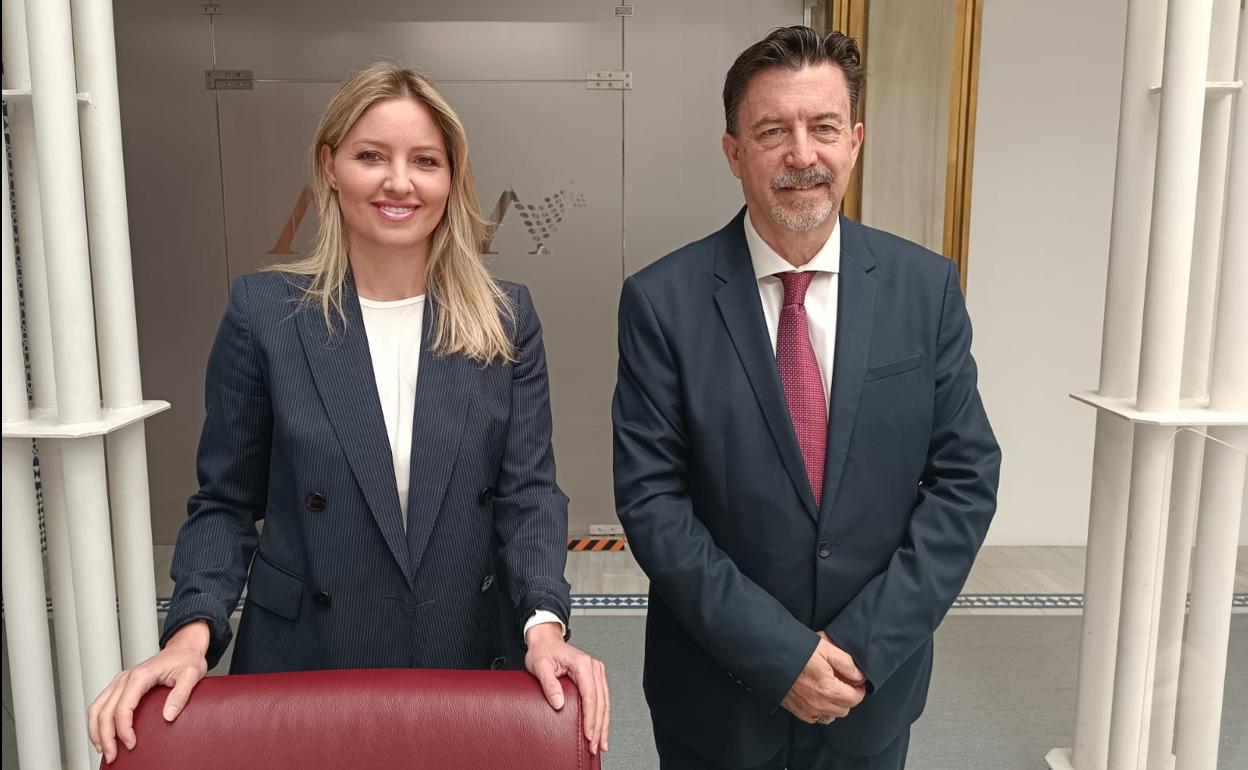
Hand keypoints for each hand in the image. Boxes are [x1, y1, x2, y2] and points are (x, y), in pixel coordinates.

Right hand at [87, 621, 209, 763]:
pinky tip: (103, 734)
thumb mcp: (191, 675)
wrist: (184, 647)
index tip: (131, 744)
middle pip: (105, 711)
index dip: (124, 729)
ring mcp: (120, 681)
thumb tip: (168, 716)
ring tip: (104, 749)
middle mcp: (125, 677)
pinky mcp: (120, 685)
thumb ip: (180, 695)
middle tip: (112, 755)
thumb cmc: (187, 659)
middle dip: (106, 737)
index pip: (123, 708)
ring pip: (96, 708)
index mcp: (140, 675)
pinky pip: (100, 704)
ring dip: (96, 731)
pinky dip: (97, 721)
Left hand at [524, 622, 609, 754]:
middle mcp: (594, 667)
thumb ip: (549, 684)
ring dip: (603, 724)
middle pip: (601, 702)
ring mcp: (596, 672)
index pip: (590, 695)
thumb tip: (559, 703)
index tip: (588, 734)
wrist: (546, 642)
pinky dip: (602, 716)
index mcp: (582, 663)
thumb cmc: (542, 652)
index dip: (590, 717)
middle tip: (595, 746)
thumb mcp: (540, 666)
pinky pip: (602, 699)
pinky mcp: (595, 677)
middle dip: (599, 726)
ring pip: (605, 703)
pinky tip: (601, 729)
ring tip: (601, 743)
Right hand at [780, 632, 865, 723]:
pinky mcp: (796, 710)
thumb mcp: (825, 649)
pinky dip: (819, 708)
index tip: (855, 681)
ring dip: (833, 704)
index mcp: (829, 689)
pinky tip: (814, 693)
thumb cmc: (796, 650)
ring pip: (830, 715)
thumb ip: (846, 663)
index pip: (855, 698)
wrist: (770, 655)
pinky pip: (815, 716)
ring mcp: (806, 709)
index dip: (858, 688)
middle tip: (842, 682)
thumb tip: (859, 675)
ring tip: (827, 687)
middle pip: (845, 709)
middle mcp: (818, 703)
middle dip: (847, 697)